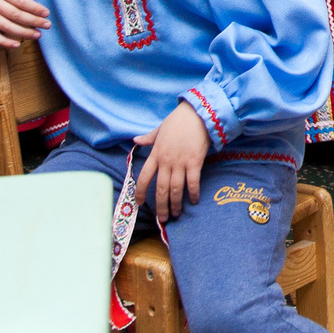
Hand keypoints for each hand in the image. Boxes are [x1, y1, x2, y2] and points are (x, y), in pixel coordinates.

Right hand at [0, 0, 50, 43]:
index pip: (20, 1)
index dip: (34, 8)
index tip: (46, 13)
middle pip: (15, 15)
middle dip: (33, 21)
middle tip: (47, 25)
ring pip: (6, 27)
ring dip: (23, 33)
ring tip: (38, 35)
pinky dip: (4, 42)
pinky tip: (17, 45)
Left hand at [139, 103, 210, 223]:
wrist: (198, 114)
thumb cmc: (178, 120)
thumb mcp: (160, 129)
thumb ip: (148, 138)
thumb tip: (135, 140)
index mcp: (156, 154)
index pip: (144, 177)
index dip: (140, 192)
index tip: (139, 203)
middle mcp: (166, 161)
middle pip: (160, 188)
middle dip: (160, 206)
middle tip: (162, 218)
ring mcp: (180, 163)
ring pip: (175, 189)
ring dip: (175, 204)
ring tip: (176, 214)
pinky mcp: (195, 162)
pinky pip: (192, 182)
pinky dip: (193, 193)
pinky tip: (193, 201)